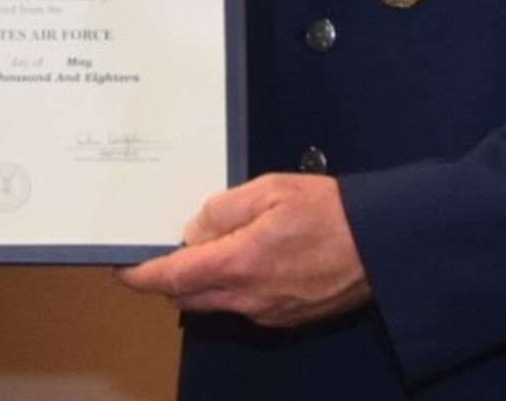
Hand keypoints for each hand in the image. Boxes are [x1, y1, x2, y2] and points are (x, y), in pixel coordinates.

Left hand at [116, 174, 369, 327]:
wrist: (382, 246)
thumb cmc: (331, 213)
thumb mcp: (269, 190)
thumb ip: (223, 209)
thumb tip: (194, 228)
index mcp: (239, 263)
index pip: (172, 277)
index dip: (141, 275)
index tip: (123, 269)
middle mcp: (249, 297)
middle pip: (187, 296)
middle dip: (169, 278)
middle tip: (165, 251)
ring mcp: (268, 311)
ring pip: (215, 303)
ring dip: (203, 282)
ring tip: (213, 248)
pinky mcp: (285, 316)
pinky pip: (244, 306)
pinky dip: (233, 287)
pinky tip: (248, 259)